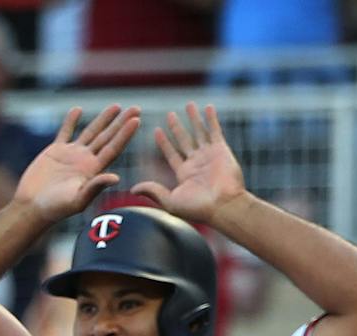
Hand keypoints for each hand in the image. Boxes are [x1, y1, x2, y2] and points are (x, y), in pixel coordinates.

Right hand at [14, 106, 141, 222]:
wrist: (32, 206)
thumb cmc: (56, 208)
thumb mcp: (78, 200)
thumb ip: (95, 187)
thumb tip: (116, 177)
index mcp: (94, 171)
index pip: (113, 148)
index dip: (125, 134)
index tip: (136, 120)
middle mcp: (86, 161)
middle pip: (107, 137)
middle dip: (121, 123)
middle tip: (137, 108)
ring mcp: (71, 155)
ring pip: (91, 132)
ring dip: (103, 119)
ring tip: (116, 106)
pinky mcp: (55, 152)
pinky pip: (65, 132)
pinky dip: (71, 121)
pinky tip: (77, 109)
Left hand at [131, 103, 246, 223]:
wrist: (223, 206)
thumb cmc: (198, 208)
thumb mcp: (170, 201)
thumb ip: (153, 191)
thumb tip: (132, 189)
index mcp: (184, 174)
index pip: (171, 154)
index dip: (164, 143)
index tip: (156, 130)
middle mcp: (196, 163)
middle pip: (184, 140)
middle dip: (177, 127)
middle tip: (170, 114)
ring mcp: (209, 155)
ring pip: (199, 132)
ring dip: (194, 119)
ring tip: (189, 105)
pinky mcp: (221, 150)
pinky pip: (215, 131)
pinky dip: (211, 119)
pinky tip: (207, 107)